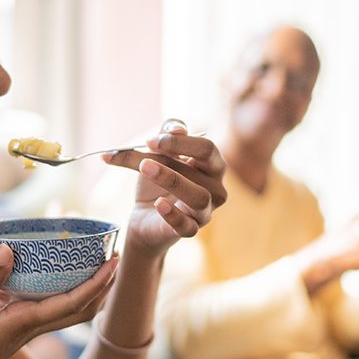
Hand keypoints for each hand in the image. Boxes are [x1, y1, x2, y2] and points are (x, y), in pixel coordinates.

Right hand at [0, 244, 118, 358]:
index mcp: (24, 324)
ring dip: (86, 287)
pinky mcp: (14, 330)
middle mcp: (31, 329)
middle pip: (81, 308)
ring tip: (93, 259)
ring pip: (67, 309)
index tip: (115, 260)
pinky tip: (49, 272)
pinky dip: (59, 289)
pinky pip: (47, 307)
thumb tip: (10, 250)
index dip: (97, 282)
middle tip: (114, 253)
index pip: (73, 302)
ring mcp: (24, 331)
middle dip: (102, 284)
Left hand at [101, 123, 226, 256]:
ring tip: (145, 168)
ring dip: (171, 179)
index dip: (180, 142)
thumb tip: (177, 129)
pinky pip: (187, 226)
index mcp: (211, 165)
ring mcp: (205, 211)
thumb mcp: (157, 154)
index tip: (150, 141)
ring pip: (199, 196)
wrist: (144, 217)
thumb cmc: (156, 181)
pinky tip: (158, 204)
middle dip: (175, 155)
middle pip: (206, 167)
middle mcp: (215, 187)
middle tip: (146, 154)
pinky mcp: (190, 230)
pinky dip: (172, 215)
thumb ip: (166, 136)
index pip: (206, 148)